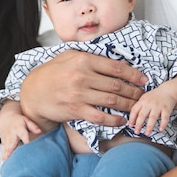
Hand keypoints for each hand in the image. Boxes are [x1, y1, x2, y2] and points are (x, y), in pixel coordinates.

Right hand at [0, 113, 41, 159]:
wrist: (6, 119)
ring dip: (7, 154)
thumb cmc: (18, 121)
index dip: (26, 140)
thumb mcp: (26, 120)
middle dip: (13, 150)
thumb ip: (33, 126)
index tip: (28, 145)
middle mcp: (12, 134)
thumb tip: (40, 131)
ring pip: (7, 147)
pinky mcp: (3, 142)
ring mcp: (7, 139)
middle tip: (15, 157)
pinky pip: (3, 149)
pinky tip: (4, 160)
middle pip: (13, 143)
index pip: (23, 135)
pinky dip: (3, 155)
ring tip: (8, 161)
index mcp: (19, 129)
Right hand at [21, 50, 146, 129]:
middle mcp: (82, 76)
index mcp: (83, 60)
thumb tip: (116, 62)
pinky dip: (114, 120)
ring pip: (111, 100)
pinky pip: (100, 116)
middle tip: (143, 95)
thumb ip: (91, 57)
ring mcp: (79, 94)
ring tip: (136, 106)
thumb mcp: (69, 56)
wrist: (33, 92)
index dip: (133, 74)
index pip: (115, 67)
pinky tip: (122, 120)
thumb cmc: (52, 73)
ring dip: (128, 105)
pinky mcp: (75, 110)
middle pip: (117, 85)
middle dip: (134, 91)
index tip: (143, 80)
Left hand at [129, 88, 176, 135]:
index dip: (131, 118)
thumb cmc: (154, 97)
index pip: (134, 110)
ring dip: (149, 126)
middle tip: (136, 132)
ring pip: (153, 117)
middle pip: (142, 115)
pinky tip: (161, 129)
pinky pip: (165, 118)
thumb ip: (139, 108)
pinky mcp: (166, 109)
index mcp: (142, 101)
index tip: (130, 125)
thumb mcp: (144, 99)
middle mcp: (149, 103)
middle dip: (139, 124)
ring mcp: (158, 106)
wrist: (168, 91)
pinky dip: (163, 124)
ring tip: (147, 133)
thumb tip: (132, 120)